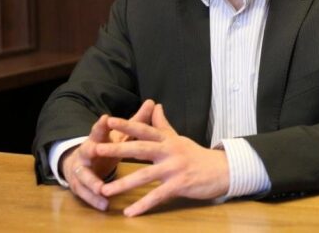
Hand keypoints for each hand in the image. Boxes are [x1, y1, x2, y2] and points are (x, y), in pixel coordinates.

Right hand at [61, 99, 154, 210]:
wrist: (80, 164)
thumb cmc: (105, 147)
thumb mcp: (120, 135)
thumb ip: (135, 122)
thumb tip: (153, 102)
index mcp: (97, 139)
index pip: (99, 130)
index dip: (102, 124)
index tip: (106, 118)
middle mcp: (86, 152)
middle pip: (87, 150)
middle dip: (91, 150)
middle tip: (96, 150)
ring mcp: (80, 169)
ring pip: (84, 175)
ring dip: (92, 182)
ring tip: (102, 189)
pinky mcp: (79, 186)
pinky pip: (86, 194)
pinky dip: (94, 200)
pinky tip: (105, 205)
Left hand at [95, 104, 229, 216]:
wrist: (222, 170)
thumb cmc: (197, 155)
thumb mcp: (179, 138)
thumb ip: (163, 124)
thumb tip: (155, 106)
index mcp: (168, 140)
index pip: (144, 130)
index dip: (127, 125)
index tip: (108, 120)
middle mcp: (170, 151)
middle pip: (140, 148)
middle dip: (117, 149)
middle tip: (95, 150)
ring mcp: (175, 168)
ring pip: (145, 176)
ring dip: (123, 184)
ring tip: (105, 191)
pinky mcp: (180, 184)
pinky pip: (158, 196)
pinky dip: (143, 205)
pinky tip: (130, 212)